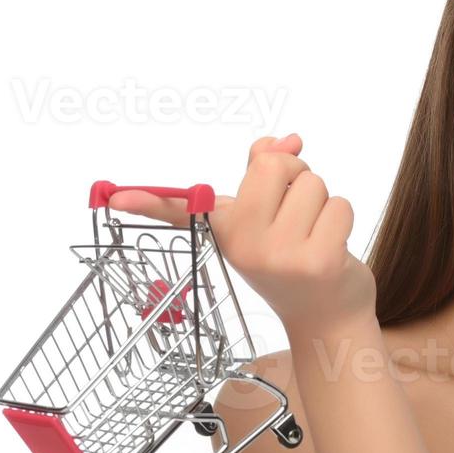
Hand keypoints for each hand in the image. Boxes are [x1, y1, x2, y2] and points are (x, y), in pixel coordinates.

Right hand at [106, 133, 375, 332]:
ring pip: (313, 183)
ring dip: (322, 201)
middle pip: (273, 164)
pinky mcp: (317, 262)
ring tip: (313, 232)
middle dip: (295, 175)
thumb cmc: (295, 254)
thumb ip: (267, 167)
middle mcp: (242, 245)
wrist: (326, 313)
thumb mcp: (268, 215)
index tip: (112, 197)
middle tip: (295, 211)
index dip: (147, 202)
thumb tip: (288, 139)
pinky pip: (338, 204)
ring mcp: (278, 256)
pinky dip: (341, 217)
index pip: (183, 211)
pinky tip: (331, 246)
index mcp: (224, 230)